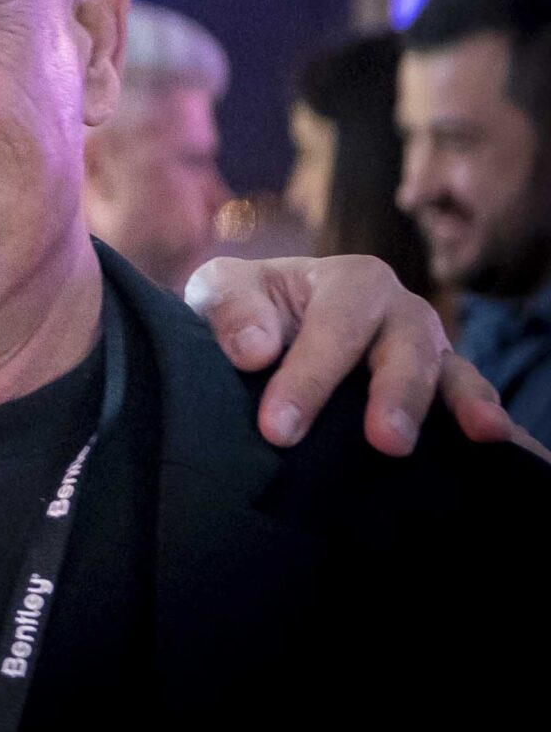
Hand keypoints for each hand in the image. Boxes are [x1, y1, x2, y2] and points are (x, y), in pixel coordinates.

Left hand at [185, 253, 513, 456]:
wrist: (258, 333)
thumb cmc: (243, 309)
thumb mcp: (220, 291)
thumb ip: (230, 308)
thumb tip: (255, 350)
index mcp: (349, 281)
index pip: (336, 326)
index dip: (310, 376)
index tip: (278, 429)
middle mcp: (398, 312)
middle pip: (407, 348)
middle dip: (398, 393)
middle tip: (387, 443)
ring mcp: (427, 353)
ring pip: (451, 374)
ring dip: (465, 404)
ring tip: (484, 436)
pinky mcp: (439, 394)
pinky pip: (469, 404)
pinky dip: (489, 421)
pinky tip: (510, 450)